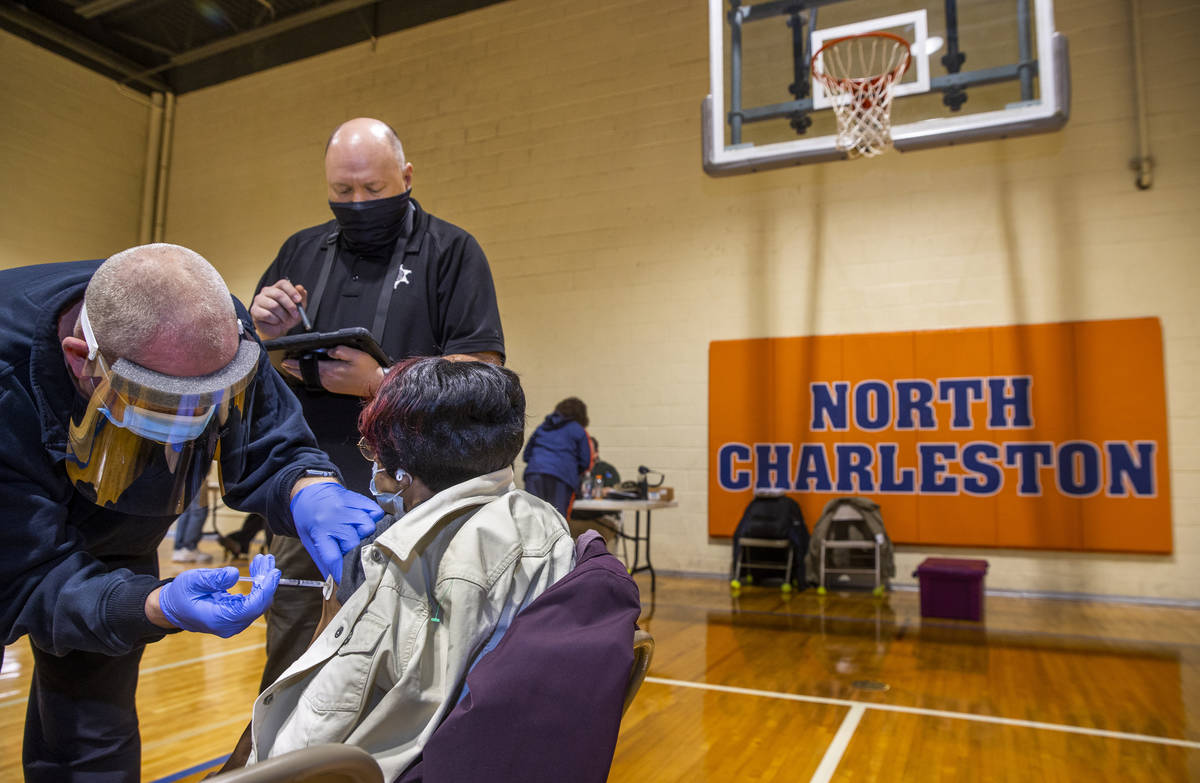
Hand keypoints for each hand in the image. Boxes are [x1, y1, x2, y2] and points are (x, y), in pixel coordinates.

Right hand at [156, 554, 279, 637]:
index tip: (273, 571)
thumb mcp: (192, 581)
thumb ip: (213, 579)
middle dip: (265, 580)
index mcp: (218, 619)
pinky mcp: (236, 616)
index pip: (251, 607)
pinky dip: (258, 585)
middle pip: (258, 604)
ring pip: (258, 602)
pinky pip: (253, 601)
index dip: (265, 589)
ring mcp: (233, 622)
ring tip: (264, 560)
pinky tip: (258, 568)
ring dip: (263, 580)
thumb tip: (234, 574)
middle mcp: (229, 625)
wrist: (172, 608)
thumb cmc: (180, 594)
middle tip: (266, 559)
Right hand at [250, 278, 307, 339]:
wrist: (279, 329)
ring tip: (285, 319)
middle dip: (290, 306)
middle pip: (278, 294)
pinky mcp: (254, 310)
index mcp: (277, 288)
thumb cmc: (288, 316)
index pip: (283, 283)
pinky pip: (267, 315)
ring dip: (283, 315)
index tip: (299, 300)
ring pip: (273, 306)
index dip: (292, 291)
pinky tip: (276, 321)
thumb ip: (302, 296)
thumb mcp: (299, 307)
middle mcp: (267, 291)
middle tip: (295, 314)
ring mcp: (259, 300)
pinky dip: (275, 320)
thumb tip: (299, 287)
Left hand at [280, 345, 385, 397]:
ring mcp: (330, 385)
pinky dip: (309, 378)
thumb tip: (329, 350)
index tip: (286, 361)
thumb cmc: (368, 370)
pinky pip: (317, 382)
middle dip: (294, 369)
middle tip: (284, 365)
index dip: (295, 363)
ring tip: (292, 369)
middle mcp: (328, 380)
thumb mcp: (357, 355)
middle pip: (306, 374)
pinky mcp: (334, 388)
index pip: (308, 366)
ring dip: (300, 374)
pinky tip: (307, 375)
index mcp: (331, 371)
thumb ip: (341, 351)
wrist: (376, 384)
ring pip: (310, 379)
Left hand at [291, 482, 382, 582]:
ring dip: (366, 535)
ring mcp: (348, 507)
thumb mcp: (308, 540)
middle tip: (353, 554)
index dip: (340, 571)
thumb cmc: (309, 519)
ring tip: (360, 537)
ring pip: (368, 527)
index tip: (346, 581)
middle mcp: (334, 518)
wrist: (310, 492)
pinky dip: (374, 520)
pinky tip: (365, 524)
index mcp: (319, 531)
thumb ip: (323, 559)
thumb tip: (336, 580)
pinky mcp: (358, 499)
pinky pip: (375, 512)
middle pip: (354, 543)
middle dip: (355, 552)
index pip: (333, 557)